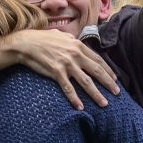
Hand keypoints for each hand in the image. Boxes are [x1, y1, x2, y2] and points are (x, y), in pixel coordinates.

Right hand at [0, 29, 118, 109]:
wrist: (26, 43)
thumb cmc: (42, 39)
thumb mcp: (60, 35)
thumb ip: (71, 38)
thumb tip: (76, 39)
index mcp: (78, 45)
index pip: (98, 59)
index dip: (108, 70)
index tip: (115, 79)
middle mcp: (75, 54)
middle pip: (97, 71)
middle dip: (108, 83)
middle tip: (117, 93)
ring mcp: (66, 64)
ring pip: (86, 82)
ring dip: (96, 94)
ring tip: (104, 104)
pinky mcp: (56, 72)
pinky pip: (68, 88)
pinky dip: (75, 99)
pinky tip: (81, 107)